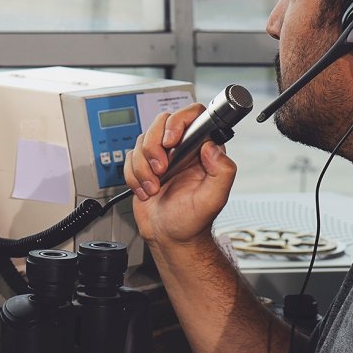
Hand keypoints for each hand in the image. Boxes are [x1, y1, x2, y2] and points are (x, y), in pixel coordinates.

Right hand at [123, 104, 237, 245]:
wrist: (169, 237)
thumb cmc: (192, 221)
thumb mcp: (214, 199)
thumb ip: (222, 171)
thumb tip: (212, 147)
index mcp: (202, 150)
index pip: (192, 115)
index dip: (178, 122)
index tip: (170, 141)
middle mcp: (182, 148)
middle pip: (161, 122)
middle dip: (154, 147)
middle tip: (161, 170)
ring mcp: (161, 155)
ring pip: (142, 140)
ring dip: (143, 167)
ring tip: (154, 186)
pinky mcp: (143, 165)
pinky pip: (129, 157)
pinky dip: (133, 176)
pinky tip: (146, 191)